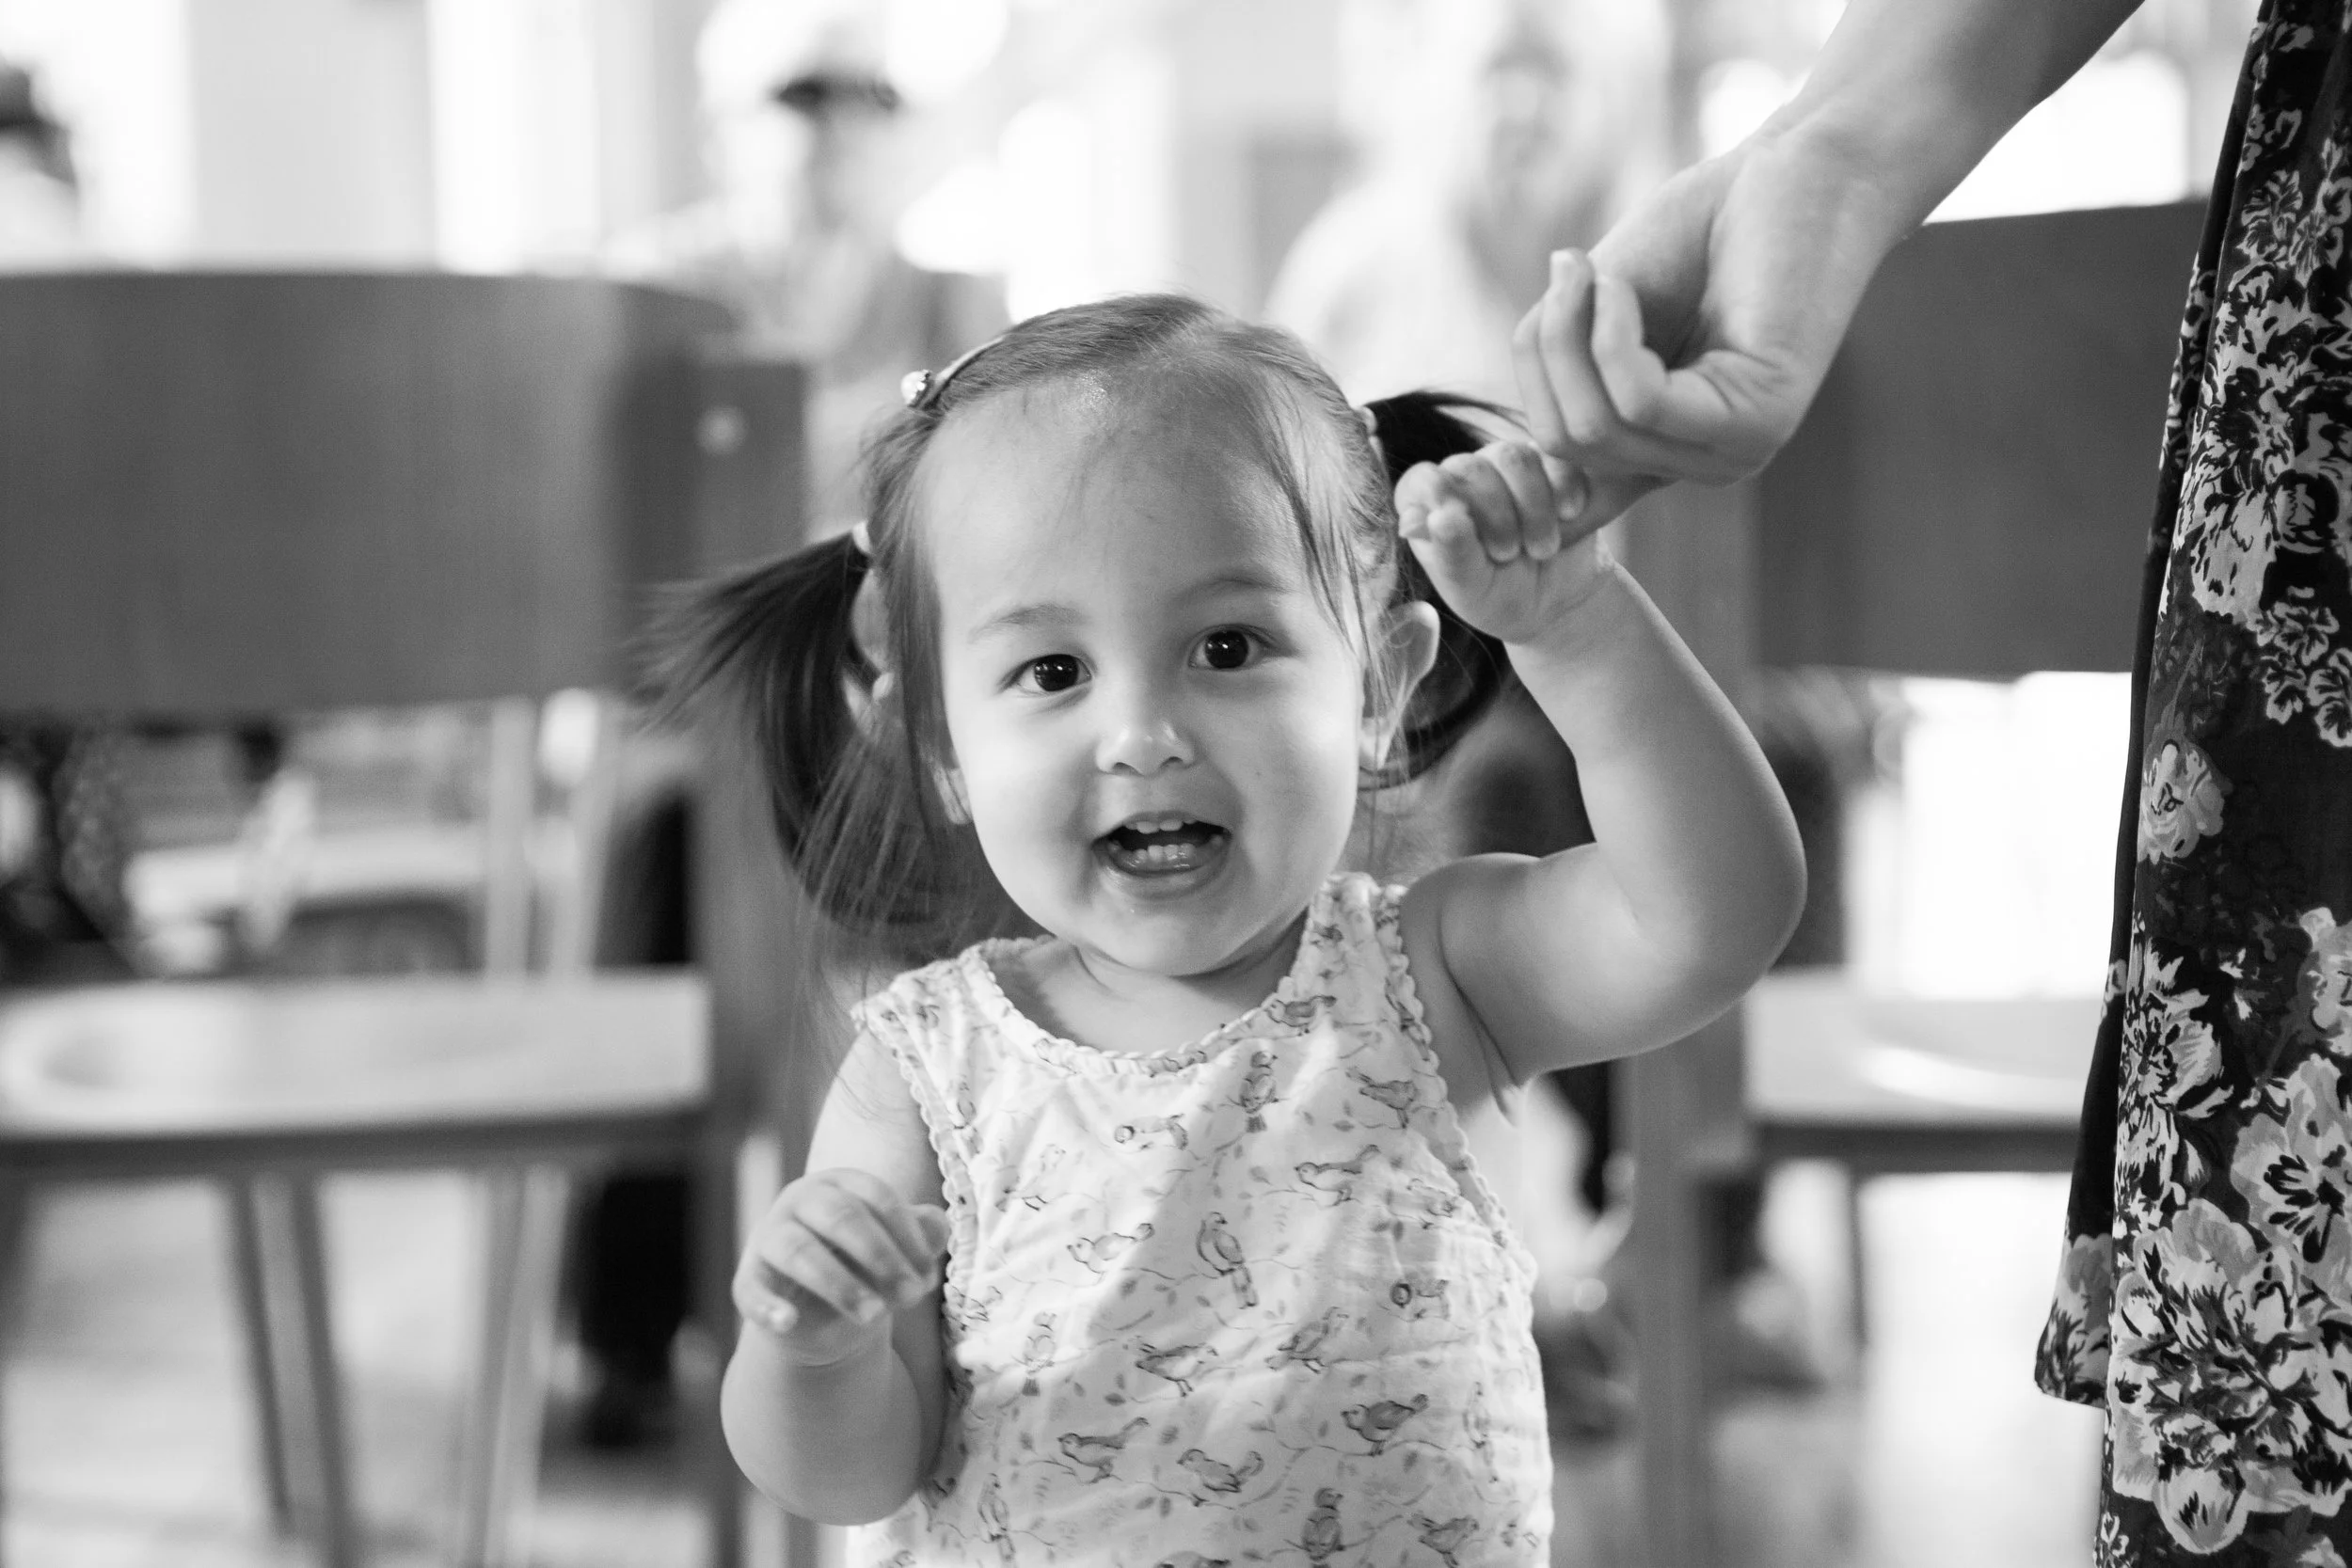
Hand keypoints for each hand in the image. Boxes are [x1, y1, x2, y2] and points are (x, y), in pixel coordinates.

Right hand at [734, 1167, 949, 1365]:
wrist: (821, 1317)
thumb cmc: (865, 1269)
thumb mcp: (897, 1251)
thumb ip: (922, 1235)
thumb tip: (937, 1227)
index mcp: (841, 1184)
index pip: (876, 1197)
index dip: (907, 1234)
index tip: (929, 1275)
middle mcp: (801, 1199)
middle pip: (840, 1216)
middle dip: (881, 1256)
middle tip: (912, 1297)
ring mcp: (770, 1237)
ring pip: (798, 1250)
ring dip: (840, 1284)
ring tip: (875, 1316)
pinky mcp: (749, 1277)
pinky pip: (751, 1289)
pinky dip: (768, 1306)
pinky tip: (789, 1322)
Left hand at [1395, 441, 1607, 646]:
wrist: (1553, 601)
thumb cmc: (1497, 596)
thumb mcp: (1472, 588)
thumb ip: (1451, 553)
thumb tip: (1440, 516)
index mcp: (1428, 504)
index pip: (1421, 481)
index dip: (1442, 500)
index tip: (1467, 531)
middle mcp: (1462, 476)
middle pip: (1471, 468)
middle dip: (1495, 516)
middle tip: (1509, 554)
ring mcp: (1505, 464)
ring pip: (1515, 458)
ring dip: (1533, 507)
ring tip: (1542, 548)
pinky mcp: (1549, 463)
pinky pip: (1556, 457)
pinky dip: (1565, 488)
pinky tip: (1568, 516)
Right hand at [1515, 126, 1909, 509]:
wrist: (1801, 171)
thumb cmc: (1703, 228)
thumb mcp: (1600, 308)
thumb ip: (1559, 369)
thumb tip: (1508, 448)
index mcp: (1659, 445)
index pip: (1561, 483)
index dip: (1513, 450)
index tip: (1507, 367)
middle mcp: (1694, 465)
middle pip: (1565, 445)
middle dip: (1543, 354)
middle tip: (1565, 272)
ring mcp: (1730, 456)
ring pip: (1596, 429)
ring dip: (1572, 336)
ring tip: (1592, 270)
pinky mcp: (1758, 427)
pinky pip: (1640, 402)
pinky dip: (1611, 336)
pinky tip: (1618, 287)